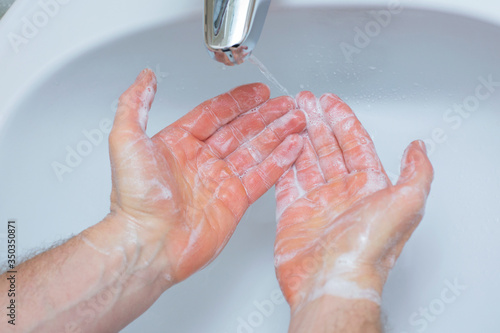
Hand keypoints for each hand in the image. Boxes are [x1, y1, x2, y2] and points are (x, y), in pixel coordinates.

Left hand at [107, 69, 305, 284]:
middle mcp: (202, 161)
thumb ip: (135, 104)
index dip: (238, 101)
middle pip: (241, 130)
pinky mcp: (235, 201)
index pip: (215, 114)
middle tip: (286, 104)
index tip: (258, 91)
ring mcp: (220, 181)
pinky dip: (280, 161)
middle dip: (266, 115)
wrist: (149, 243)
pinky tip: (293, 146)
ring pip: (256, 150)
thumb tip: (145, 78)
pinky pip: (262, 176)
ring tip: (297, 120)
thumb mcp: (126, 140)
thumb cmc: (135, 198)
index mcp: (179, 144)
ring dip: (278, 134)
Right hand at [274, 92, 433, 311]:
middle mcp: (343, 193)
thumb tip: (419, 148)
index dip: (343, 120)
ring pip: (307, 159)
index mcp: (369, 188)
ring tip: (291, 115)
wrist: (332, 280)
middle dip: (318, 121)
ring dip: (300, 135)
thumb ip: (416, 172)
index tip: (331, 102)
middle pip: (329, 147)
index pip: (355, 144)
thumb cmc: (368, 248)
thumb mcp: (407, 203)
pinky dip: (284, 160)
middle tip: (306, 101)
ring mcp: (317, 202)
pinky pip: (287, 179)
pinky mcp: (293, 212)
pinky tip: (282, 144)